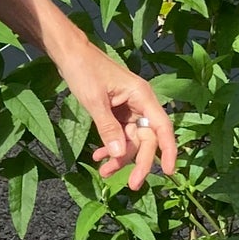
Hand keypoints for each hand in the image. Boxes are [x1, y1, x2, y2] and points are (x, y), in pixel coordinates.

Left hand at [54, 41, 177, 191]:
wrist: (69, 53)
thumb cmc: (83, 70)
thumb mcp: (94, 101)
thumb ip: (108, 128)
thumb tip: (119, 154)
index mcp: (142, 96)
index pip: (162, 128)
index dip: (168, 151)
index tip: (168, 172)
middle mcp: (140, 103)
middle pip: (146, 139)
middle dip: (138, 162)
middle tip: (132, 185)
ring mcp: (129, 108)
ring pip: (131, 140)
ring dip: (120, 157)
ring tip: (104, 172)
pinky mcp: (117, 111)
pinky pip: (119, 134)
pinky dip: (110, 146)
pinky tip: (98, 157)